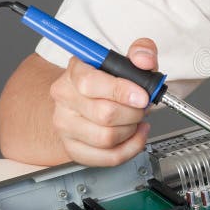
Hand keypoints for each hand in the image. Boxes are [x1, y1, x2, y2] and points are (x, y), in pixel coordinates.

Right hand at [49, 38, 157, 165]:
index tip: (142, 96)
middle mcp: (65, 98)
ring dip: (132, 130)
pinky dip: (131, 148)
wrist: (91, 99)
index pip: (91, 83)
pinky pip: (108, 157)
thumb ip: (141, 52)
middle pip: (104, 114)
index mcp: (75, 72)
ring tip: (136, 119)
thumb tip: (144, 59)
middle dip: (134, 112)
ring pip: (107, 138)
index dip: (122, 91)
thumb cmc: (110, 80)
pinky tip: (135, 135)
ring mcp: (65, 125)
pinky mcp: (73, 148)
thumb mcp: (128, 60)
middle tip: (141, 107)